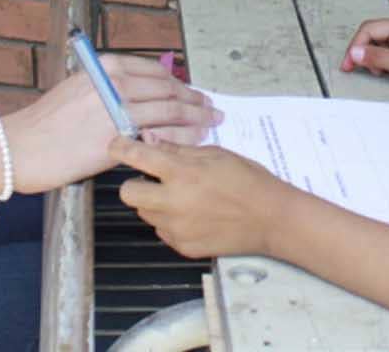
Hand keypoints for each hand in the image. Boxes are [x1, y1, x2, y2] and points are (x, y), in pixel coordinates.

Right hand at [3, 53, 219, 192]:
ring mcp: (118, 107)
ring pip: (170, 109)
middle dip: (193, 99)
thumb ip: (108, 91)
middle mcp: (115, 81)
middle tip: (211, 107)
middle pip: (167, 88)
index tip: (191, 92)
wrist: (18, 147)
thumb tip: (137, 98)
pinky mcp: (118, 135)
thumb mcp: (77, 92)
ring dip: (195, 116)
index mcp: (106, 67)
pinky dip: (182, 136)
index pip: (154, 71)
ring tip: (210, 122)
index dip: (178, 83)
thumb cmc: (43, 125)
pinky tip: (193, 141)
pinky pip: (160, 134)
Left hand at [113, 136, 289, 258]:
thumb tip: (152, 141)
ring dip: (155, 204)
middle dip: (135, 184)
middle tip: (153, 180)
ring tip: (183, 198)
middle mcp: (173, 202)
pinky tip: (194, 216)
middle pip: (128, 193)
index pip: (136, 157)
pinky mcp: (183, 246)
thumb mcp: (216, 155)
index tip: (116, 146)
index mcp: (181, 172)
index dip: (120, 148)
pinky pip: (164, 231)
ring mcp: (176, 228)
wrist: (272, 219)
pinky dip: (172, 222)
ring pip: (146, 213)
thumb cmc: (248, 180)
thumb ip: (180, 151)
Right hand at [340, 16, 388, 100]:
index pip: (370, 29)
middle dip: (362, 52)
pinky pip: (386, 55)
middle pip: (372, 36)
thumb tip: (355, 53)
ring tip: (378, 73)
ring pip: (377, 46)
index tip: (348, 64)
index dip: (356, 46)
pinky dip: (380, 64)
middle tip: (354, 69)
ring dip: (372, 60)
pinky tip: (385, 74)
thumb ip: (379, 58)